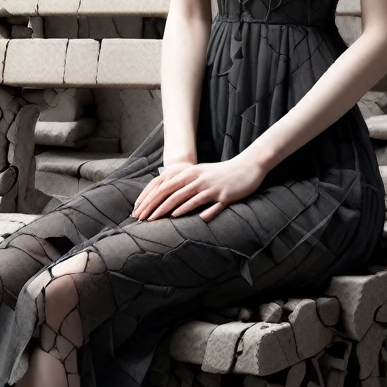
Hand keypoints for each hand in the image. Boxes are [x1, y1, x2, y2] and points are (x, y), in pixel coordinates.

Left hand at [133, 154, 266, 222]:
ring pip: (183, 197)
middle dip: (153, 206)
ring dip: (166, 209)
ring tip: (154, 219)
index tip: (138, 211)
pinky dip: (189, 209)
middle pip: (170, 192)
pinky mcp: (222, 195)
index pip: (164, 186)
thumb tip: (169, 195)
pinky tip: (179, 216)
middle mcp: (197, 178)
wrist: (248, 167)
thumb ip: (186, 183)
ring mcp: (209, 186)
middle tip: (141, 219)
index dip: (150, 198)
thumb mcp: (202, 175)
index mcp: (190, 173)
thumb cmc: (223, 174)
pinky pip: (203, 203)